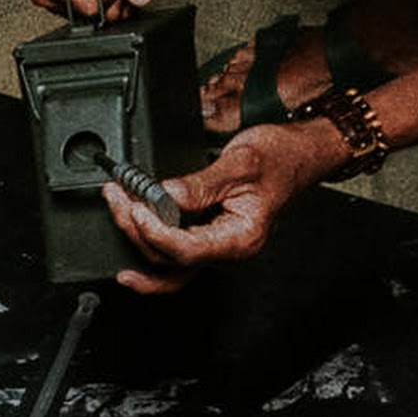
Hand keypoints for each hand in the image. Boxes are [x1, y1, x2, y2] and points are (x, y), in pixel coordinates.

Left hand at [103, 121, 335, 293]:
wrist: (300, 154)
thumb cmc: (282, 158)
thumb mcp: (241, 163)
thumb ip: (200, 184)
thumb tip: (164, 195)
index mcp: (241, 239)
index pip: (187, 249)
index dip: (156, 233)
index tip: (136, 208)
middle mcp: (227, 251)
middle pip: (169, 260)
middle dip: (136, 232)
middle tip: (117, 199)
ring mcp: (216, 248)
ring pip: (167, 262)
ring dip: (136, 238)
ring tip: (117, 207)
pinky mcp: (207, 238)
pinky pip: (173, 253)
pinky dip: (147, 243)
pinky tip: (129, 232)